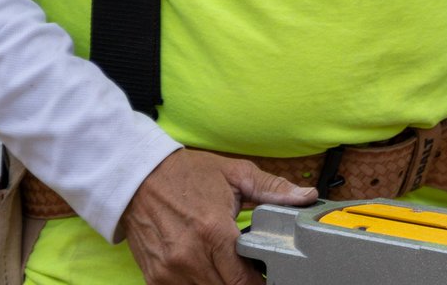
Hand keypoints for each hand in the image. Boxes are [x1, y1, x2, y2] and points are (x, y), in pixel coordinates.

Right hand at [121, 147, 317, 283]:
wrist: (139, 178)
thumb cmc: (189, 173)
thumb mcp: (235, 173)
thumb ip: (273, 189)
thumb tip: (307, 196)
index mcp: (213, 232)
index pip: (243, 281)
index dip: (259, 283)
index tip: (267, 274)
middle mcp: (190, 257)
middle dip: (242, 284)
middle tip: (250, 270)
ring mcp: (169, 272)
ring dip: (220, 284)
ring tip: (230, 268)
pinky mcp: (155, 279)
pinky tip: (208, 270)